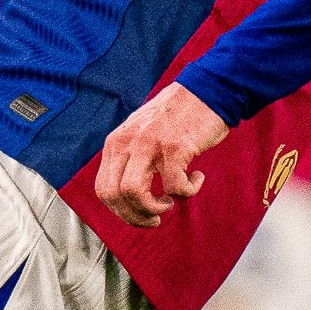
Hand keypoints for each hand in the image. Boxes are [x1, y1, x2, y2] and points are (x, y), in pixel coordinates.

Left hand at [96, 83, 230, 226]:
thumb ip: (130, 158)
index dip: (120, 211)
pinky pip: (176, 187)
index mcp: (116, 142)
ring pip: (135, 194)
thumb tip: (129, 198)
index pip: (103, 188)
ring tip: (170, 202)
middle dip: (135, 216)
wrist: (207, 90)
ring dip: (154, 209)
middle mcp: (127, 142)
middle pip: (114, 195)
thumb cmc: (178, 116)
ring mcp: (149, 144)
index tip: (139, 215)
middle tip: (155, 219)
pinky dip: (188, 191)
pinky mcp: (175, 147)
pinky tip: (196, 178)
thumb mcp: (141, 132)